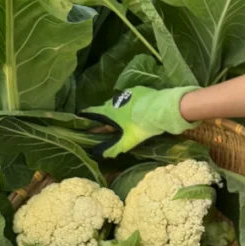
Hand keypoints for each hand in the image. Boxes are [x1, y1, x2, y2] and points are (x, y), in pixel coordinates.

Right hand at [83, 86, 197, 156]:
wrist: (161, 110)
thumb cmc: (141, 126)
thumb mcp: (128, 141)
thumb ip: (115, 148)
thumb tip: (103, 155)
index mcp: (109, 112)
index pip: (92, 112)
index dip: (87, 116)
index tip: (83, 118)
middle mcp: (115, 100)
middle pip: (106, 107)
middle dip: (106, 115)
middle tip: (109, 123)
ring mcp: (127, 93)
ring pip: (119, 101)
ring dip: (120, 108)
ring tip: (126, 116)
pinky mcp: (139, 90)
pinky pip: (131, 96)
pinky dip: (132, 102)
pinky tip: (139, 108)